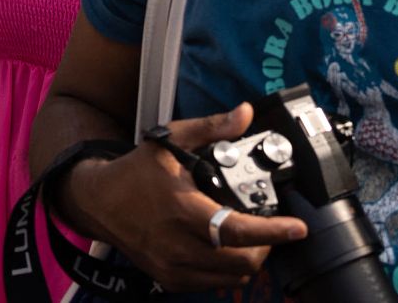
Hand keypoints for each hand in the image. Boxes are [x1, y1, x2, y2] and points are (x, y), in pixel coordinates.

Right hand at [64, 104, 305, 291]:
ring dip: (248, 259)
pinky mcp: (170, 279)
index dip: (274, 232)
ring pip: (232, 276)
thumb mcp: (170, 141)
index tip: (298, 227)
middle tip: (268, 227)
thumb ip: (211, 127)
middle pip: (243, 261)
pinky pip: (214, 284)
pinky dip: (228, 271)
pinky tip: (224, 249)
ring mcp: (174, 267)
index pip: (237, 230)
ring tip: (248, 237)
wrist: (99, 202)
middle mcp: (179, 244)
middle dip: (265, 246)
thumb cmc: (136, 172)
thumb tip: (244, 113)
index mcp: (183, 209)